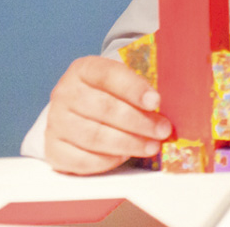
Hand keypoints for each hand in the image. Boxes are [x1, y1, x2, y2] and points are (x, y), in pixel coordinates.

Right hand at [44, 56, 171, 174]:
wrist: (82, 108)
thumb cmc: (113, 93)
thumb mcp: (126, 81)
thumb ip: (145, 87)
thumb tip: (176, 101)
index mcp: (84, 69)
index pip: (108, 75)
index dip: (133, 88)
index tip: (156, 101)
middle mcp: (65, 93)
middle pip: (103, 109)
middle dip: (138, 122)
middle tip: (163, 130)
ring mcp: (56, 121)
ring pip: (93, 136)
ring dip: (128, 143)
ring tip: (152, 146)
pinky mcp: (53, 147)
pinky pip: (80, 159)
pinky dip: (106, 160)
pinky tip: (125, 156)